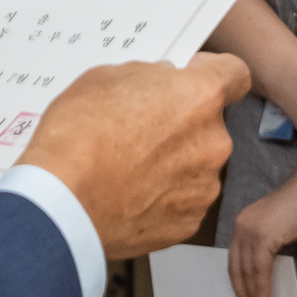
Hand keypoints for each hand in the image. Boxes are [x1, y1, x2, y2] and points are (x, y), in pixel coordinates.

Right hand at [20, 53, 249, 258]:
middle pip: (210, 123)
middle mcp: (213, 142)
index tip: (190, 78)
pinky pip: (184, 200)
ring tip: (130, 167)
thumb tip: (161, 82)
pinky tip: (131, 193)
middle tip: (141, 128)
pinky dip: (165, 197)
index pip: (235, 73)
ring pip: (198, 164)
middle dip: (183, 123)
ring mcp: (204, 186)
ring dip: (175, 162)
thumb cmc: (78, 136)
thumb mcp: (105, 78)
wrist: (62, 203)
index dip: (212, 73)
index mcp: (199, 97)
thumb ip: (147, 76)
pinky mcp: (188, 222)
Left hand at [229, 181, 296, 296]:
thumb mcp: (274, 228)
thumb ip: (264, 244)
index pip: (234, 259)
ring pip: (247, 271)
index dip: (238, 282)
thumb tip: (263, 272)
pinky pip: (260, 270)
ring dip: (252, 295)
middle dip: (242, 293)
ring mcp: (250, 231)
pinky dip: (262, 289)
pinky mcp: (263, 237)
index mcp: (242, 225)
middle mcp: (241, 227)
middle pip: (236, 267)